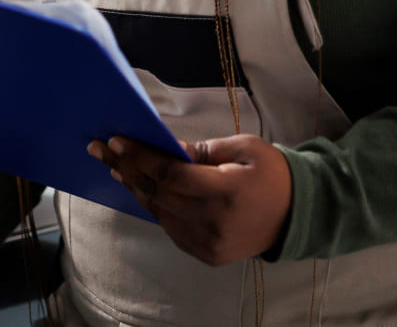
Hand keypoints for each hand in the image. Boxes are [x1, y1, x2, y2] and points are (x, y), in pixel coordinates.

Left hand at [88, 133, 291, 266]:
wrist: (296, 215)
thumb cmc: (271, 174)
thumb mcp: (245, 148)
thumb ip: (205, 150)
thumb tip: (169, 147)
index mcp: (226, 192)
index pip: (171, 174)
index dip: (140, 157)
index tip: (115, 141)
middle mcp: (214, 222)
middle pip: (158, 193)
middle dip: (125, 168)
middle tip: (100, 150)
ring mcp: (209, 243)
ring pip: (159, 213)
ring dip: (135, 188)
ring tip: (116, 167)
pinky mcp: (207, 254)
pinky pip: (171, 228)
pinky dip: (154, 207)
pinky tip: (141, 188)